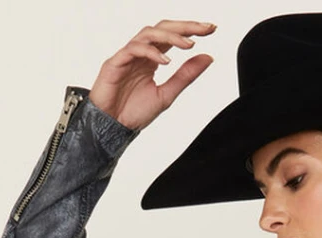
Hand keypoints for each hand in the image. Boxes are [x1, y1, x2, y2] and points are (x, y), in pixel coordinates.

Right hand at [90, 20, 216, 130]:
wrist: (110, 128)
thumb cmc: (133, 113)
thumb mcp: (167, 94)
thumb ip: (186, 76)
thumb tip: (208, 58)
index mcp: (152, 58)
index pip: (172, 37)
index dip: (191, 30)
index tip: (212, 29)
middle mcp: (140, 52)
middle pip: (163, 28)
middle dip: (185, 26)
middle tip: (206, 28)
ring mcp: (127, 55)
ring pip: (149, 33)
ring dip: (171, 36)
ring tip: (189, 44)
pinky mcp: (115, 62)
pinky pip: (134, 49)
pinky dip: (151, 52)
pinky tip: (166, 61)